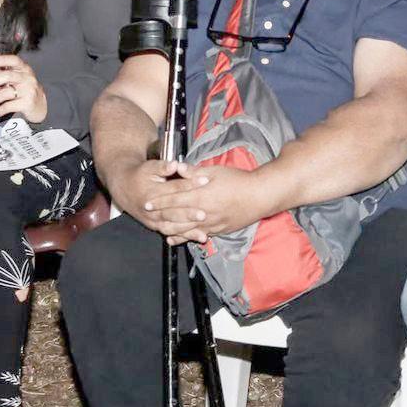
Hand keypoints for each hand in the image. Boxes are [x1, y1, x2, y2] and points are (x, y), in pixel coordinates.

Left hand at [0, 54, 47, 123]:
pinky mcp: (28, 103)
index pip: (14, 60)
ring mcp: (29, 91)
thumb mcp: (13, 79)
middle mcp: (27, 78)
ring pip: (6, 93)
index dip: (3, 59)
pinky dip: (0, 109)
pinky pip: (9, 106)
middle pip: (7, 76)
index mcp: (24, 69)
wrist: (39, 105)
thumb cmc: (23, 89)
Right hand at [111, 158, 211, 244]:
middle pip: (172, 212)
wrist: (124, 188)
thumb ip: (163, 166)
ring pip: (171, 227)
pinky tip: (198, 237)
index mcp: (151, 193)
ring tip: (203, 233)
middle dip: (189, 214)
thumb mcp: (149, 167)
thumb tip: (175, 164)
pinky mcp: (154, 226)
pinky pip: (171, 233)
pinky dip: (185, 236)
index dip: (190, 184)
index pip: (174, 188)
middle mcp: (151, 209)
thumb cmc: (139, 175)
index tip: (205, 181)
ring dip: (188, 230)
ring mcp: (152, 220)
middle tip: (204, 214)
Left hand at [141, 162, 274, 242]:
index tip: (146, 202)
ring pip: (185, 230)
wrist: (260, 196)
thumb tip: (177, 167)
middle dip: (160, 216)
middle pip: (176, 217)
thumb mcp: (215, 171)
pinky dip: (184, 238)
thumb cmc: (238, 180)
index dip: (159, 202)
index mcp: (201, 196)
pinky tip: (174, 239)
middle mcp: (203, 213)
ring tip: (157, 228)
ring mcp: (211, 224)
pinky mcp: (218, 231)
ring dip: (169, 230)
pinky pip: (197, 236)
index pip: (174, 200)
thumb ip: (194, 172)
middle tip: (147, 215)